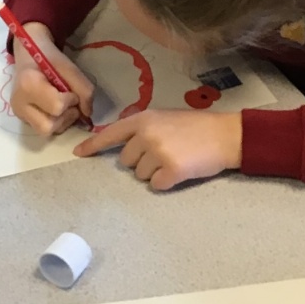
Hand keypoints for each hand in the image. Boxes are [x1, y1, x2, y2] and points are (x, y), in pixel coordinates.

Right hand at [9, 23, 94, 137]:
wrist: (28, 55)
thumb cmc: (49, 59)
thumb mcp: (70, 67)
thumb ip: (84, 88)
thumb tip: (88, 114)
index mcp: (28, 84)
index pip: (57, 106)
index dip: (71, 100)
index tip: (71, 90)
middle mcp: (19, 103)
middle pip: (49, 127)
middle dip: (65, 117)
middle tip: (70, 102)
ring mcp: (19, 113)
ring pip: (46, 132)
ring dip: (62, 121)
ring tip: (64, 106)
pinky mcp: (22, 119)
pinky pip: (43, 130)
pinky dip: (55, 122)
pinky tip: (57, 109)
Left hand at [74, 109, 242, 190]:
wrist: (226, 135)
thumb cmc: (197, 127)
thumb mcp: (166, 118)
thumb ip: (144, 128)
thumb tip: (125, 146)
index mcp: (144, 119)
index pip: (111, 133)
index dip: (93, 145)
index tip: (78, 153)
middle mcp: (146, 134)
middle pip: (126, 161)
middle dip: (141, 161)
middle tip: (165, 153)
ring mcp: (158, 153)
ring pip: (141, 175)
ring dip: (155, 172)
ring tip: (176, 159)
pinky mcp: (170, 170)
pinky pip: (156, 185)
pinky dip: (167, 182)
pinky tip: (181, 171)